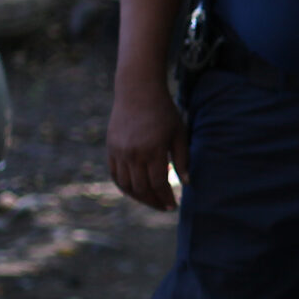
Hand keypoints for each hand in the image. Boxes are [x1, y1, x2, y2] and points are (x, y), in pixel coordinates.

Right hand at [108, 75, 188, 211]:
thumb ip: (182, 159)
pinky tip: (136, 191)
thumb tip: (187, 183)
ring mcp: (119, 152)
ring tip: (151, 200)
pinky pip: (115, 175)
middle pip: (142, 188)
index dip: (166, 198)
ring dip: (139, 197)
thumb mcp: (179, 133)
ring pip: (126, 185)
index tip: (173, 206)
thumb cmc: (164, 112)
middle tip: (164, 207)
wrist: (138, 91)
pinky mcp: (111, 149)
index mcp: (153, 150)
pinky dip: (124, 187)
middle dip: (154, 201)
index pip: (159, 184)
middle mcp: (133, 153)